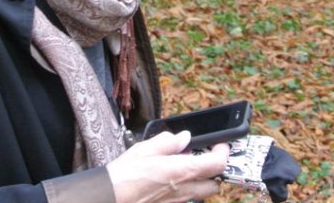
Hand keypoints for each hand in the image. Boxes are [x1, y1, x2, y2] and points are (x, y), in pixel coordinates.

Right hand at [106, 131, 229, 202]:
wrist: (111, 197)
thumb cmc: (125, 174)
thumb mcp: (145, 149)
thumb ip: (168, 142)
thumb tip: (184, 137)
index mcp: (181, 171)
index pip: (217, 164)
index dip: (223, 152)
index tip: (219, 144)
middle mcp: (184, 189)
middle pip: (214, 184)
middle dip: (214, 171)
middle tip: (204, 157)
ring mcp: (177, 201)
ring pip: (201, 194)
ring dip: (200, 181)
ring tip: (185, 168)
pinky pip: (186, 198)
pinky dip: (185, 189)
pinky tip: (170, 180)